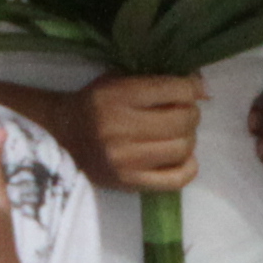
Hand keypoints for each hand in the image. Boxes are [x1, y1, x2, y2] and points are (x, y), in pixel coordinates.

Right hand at [75, 71, 201, 193]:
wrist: (62, 137)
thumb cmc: (95, 103)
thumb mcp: (117, 80)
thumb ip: (155, 79)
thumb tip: (201, 87)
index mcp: (118, 96)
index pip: (175, 90)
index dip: (193, 88)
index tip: (194, 89)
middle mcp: (121, 128)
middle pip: (183, 121)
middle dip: (191, 113)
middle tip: (183, 112)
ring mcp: (126, 160)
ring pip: (183, 148)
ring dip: (188, 138)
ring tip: (177, 133)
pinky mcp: (129, 182)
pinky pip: (177, 179)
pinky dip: (187, 166)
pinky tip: (179, 156)